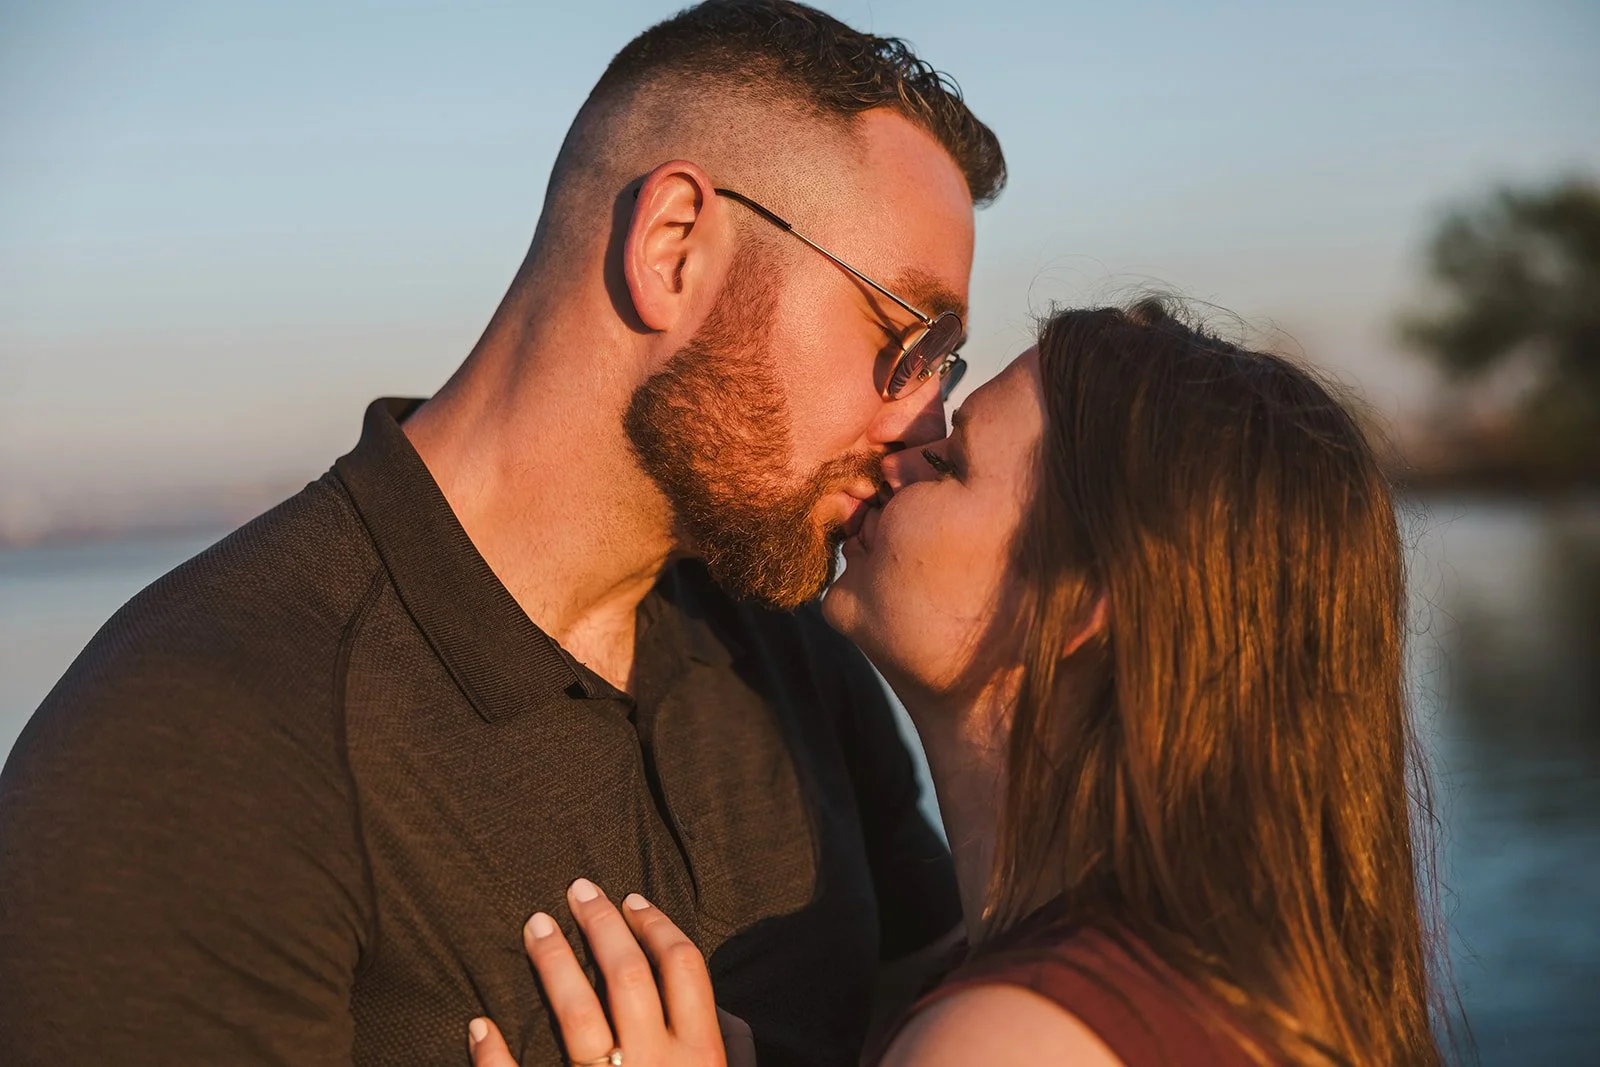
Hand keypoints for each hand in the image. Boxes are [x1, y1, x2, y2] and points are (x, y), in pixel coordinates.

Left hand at [467, 878, 754, 1066]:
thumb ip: (718, 1052)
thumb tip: (712, 1014)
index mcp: (702, 1057)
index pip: (684, 967)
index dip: (658, 926)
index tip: (632, 899)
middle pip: (629, 974)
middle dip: (601, 925)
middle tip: (576, 889)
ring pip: (577, 1013)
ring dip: (554, 963)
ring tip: (535, 928)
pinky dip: (493, 1054)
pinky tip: (479, 1025)